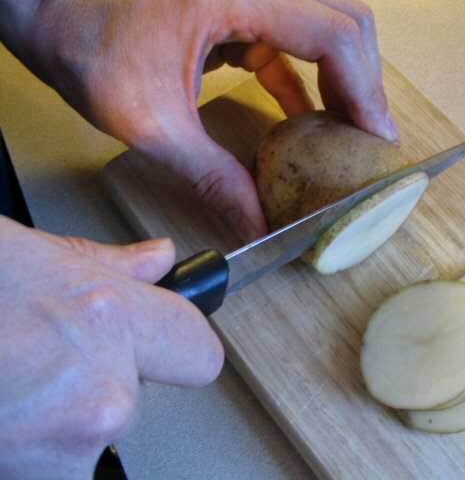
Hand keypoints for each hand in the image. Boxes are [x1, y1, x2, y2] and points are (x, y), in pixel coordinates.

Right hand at [0, 216, 222, 478]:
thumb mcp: (19, 255)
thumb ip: (101, 265)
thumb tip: (158, 261)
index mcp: (105, 319)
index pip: (198, 350)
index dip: (179, 345)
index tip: (166, 345)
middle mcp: (99, 393)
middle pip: (136, 399)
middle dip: (97, 380)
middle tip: (38, 357)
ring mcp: (63, 448)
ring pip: (91, 440)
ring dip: (57, 422)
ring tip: (5, 383)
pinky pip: (55, 468)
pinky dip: (28, 449)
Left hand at [3, 0, 397, 241]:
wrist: (60, 22)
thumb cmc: (92, 53)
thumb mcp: (152, 124)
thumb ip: (212, 176)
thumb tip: (254, 224)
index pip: (331, 34)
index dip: (364, 88)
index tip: (375, 138)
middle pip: (344, 19)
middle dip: (365, 80)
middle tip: (370, 138)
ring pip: (327, 24)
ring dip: (344, 77)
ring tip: (351, 131)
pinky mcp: (241, 11)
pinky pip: (295, 40)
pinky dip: (310, 78)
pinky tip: (311, 118)